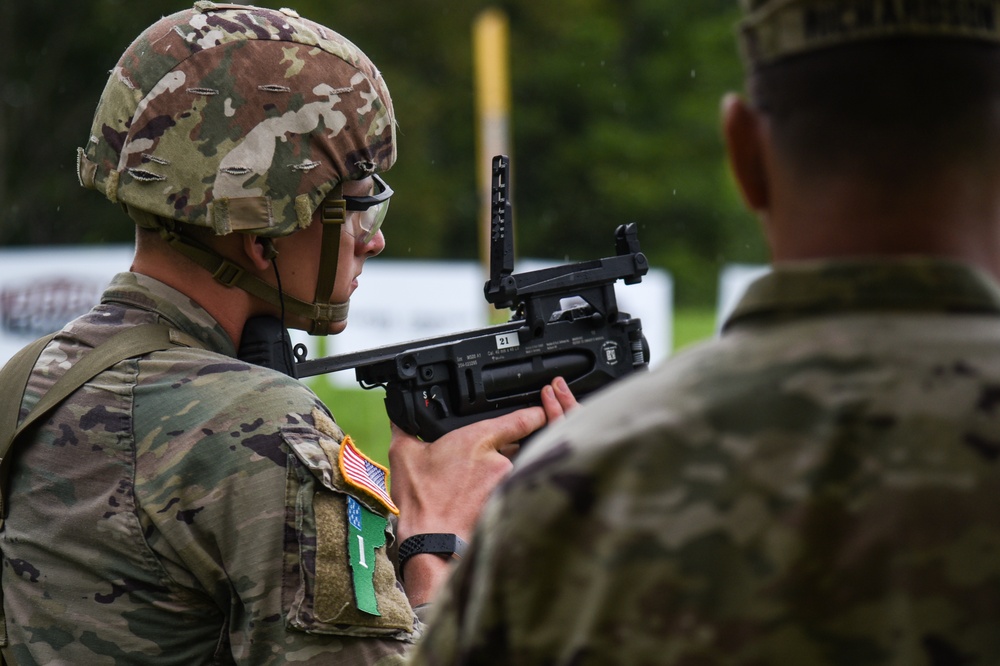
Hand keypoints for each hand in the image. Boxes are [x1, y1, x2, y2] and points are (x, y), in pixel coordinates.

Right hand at [388, 378, 577, 603]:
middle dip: (510, 445)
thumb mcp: (403, 454)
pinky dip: (502, 489)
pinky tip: (481, 497)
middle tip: (485, 454)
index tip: (540, 410)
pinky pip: (512, 488)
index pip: (524, 418)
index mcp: (478, 439)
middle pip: (520, 443)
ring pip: (517, 466)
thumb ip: (405, 428)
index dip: (535, 412)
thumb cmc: (421, 500)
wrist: (432, 542)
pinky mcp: (508, 504)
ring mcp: (507, 484)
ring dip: (505, 469)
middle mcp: (500, 460)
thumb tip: (399, 417)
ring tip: (478, 480)